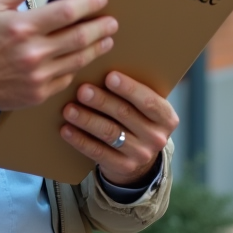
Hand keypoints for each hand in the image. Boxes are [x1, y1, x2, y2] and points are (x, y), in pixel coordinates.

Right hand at [0, 0, 117, 113]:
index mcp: (22, 27)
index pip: (66, 12)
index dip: (89, 3)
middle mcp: (33, 52)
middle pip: (80, 37)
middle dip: (101, 26)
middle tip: (112, 21)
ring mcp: (38, 76)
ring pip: (79, 59)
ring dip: (97, 47)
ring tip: (107, 38)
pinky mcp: (39, 94)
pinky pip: (68, 77)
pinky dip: (79, 66)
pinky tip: (84, 57)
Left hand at [60, 71, 178, 186]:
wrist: (139, 159)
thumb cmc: (137, 119)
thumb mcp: (144, 107)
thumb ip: (133, 92)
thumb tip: (102, 65)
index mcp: (166, 117)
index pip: (148, 101)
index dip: (129, 89)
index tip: (109, 76)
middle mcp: (157, 137)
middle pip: (125, 115)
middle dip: (102, 101)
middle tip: (82, 90)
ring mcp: (141, 155)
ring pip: (110, 133)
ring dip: (87, 120)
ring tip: (68, 109)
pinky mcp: (123, 167)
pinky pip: (98, 153)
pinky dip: (80, 140)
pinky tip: (66, 130)